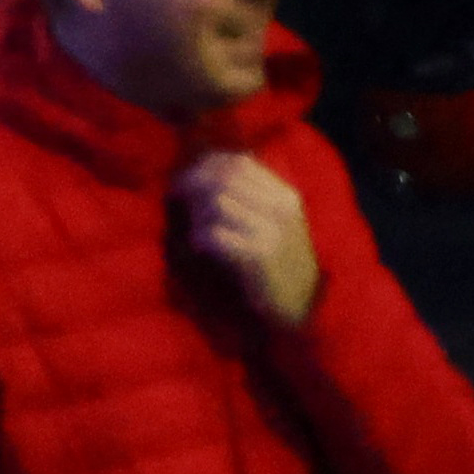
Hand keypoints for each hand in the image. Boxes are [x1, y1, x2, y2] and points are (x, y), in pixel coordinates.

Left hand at [172, 146, 317, 328]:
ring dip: (195, 215)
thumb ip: (247, 201)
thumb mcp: (273, 227)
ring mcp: (273, 230)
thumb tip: (204, 177)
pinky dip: (199, 238)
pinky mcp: (259, 254)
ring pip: (218, 201)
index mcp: (285, 197)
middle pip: (225, 177)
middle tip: (175, 204)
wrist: (299, 310)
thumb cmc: (278, 270)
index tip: (185, 183)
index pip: (238, 163)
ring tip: (190, 231)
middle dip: (193, 187)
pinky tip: (197, 249)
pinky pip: (215, 234)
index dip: (206, 169)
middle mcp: (281, 208)